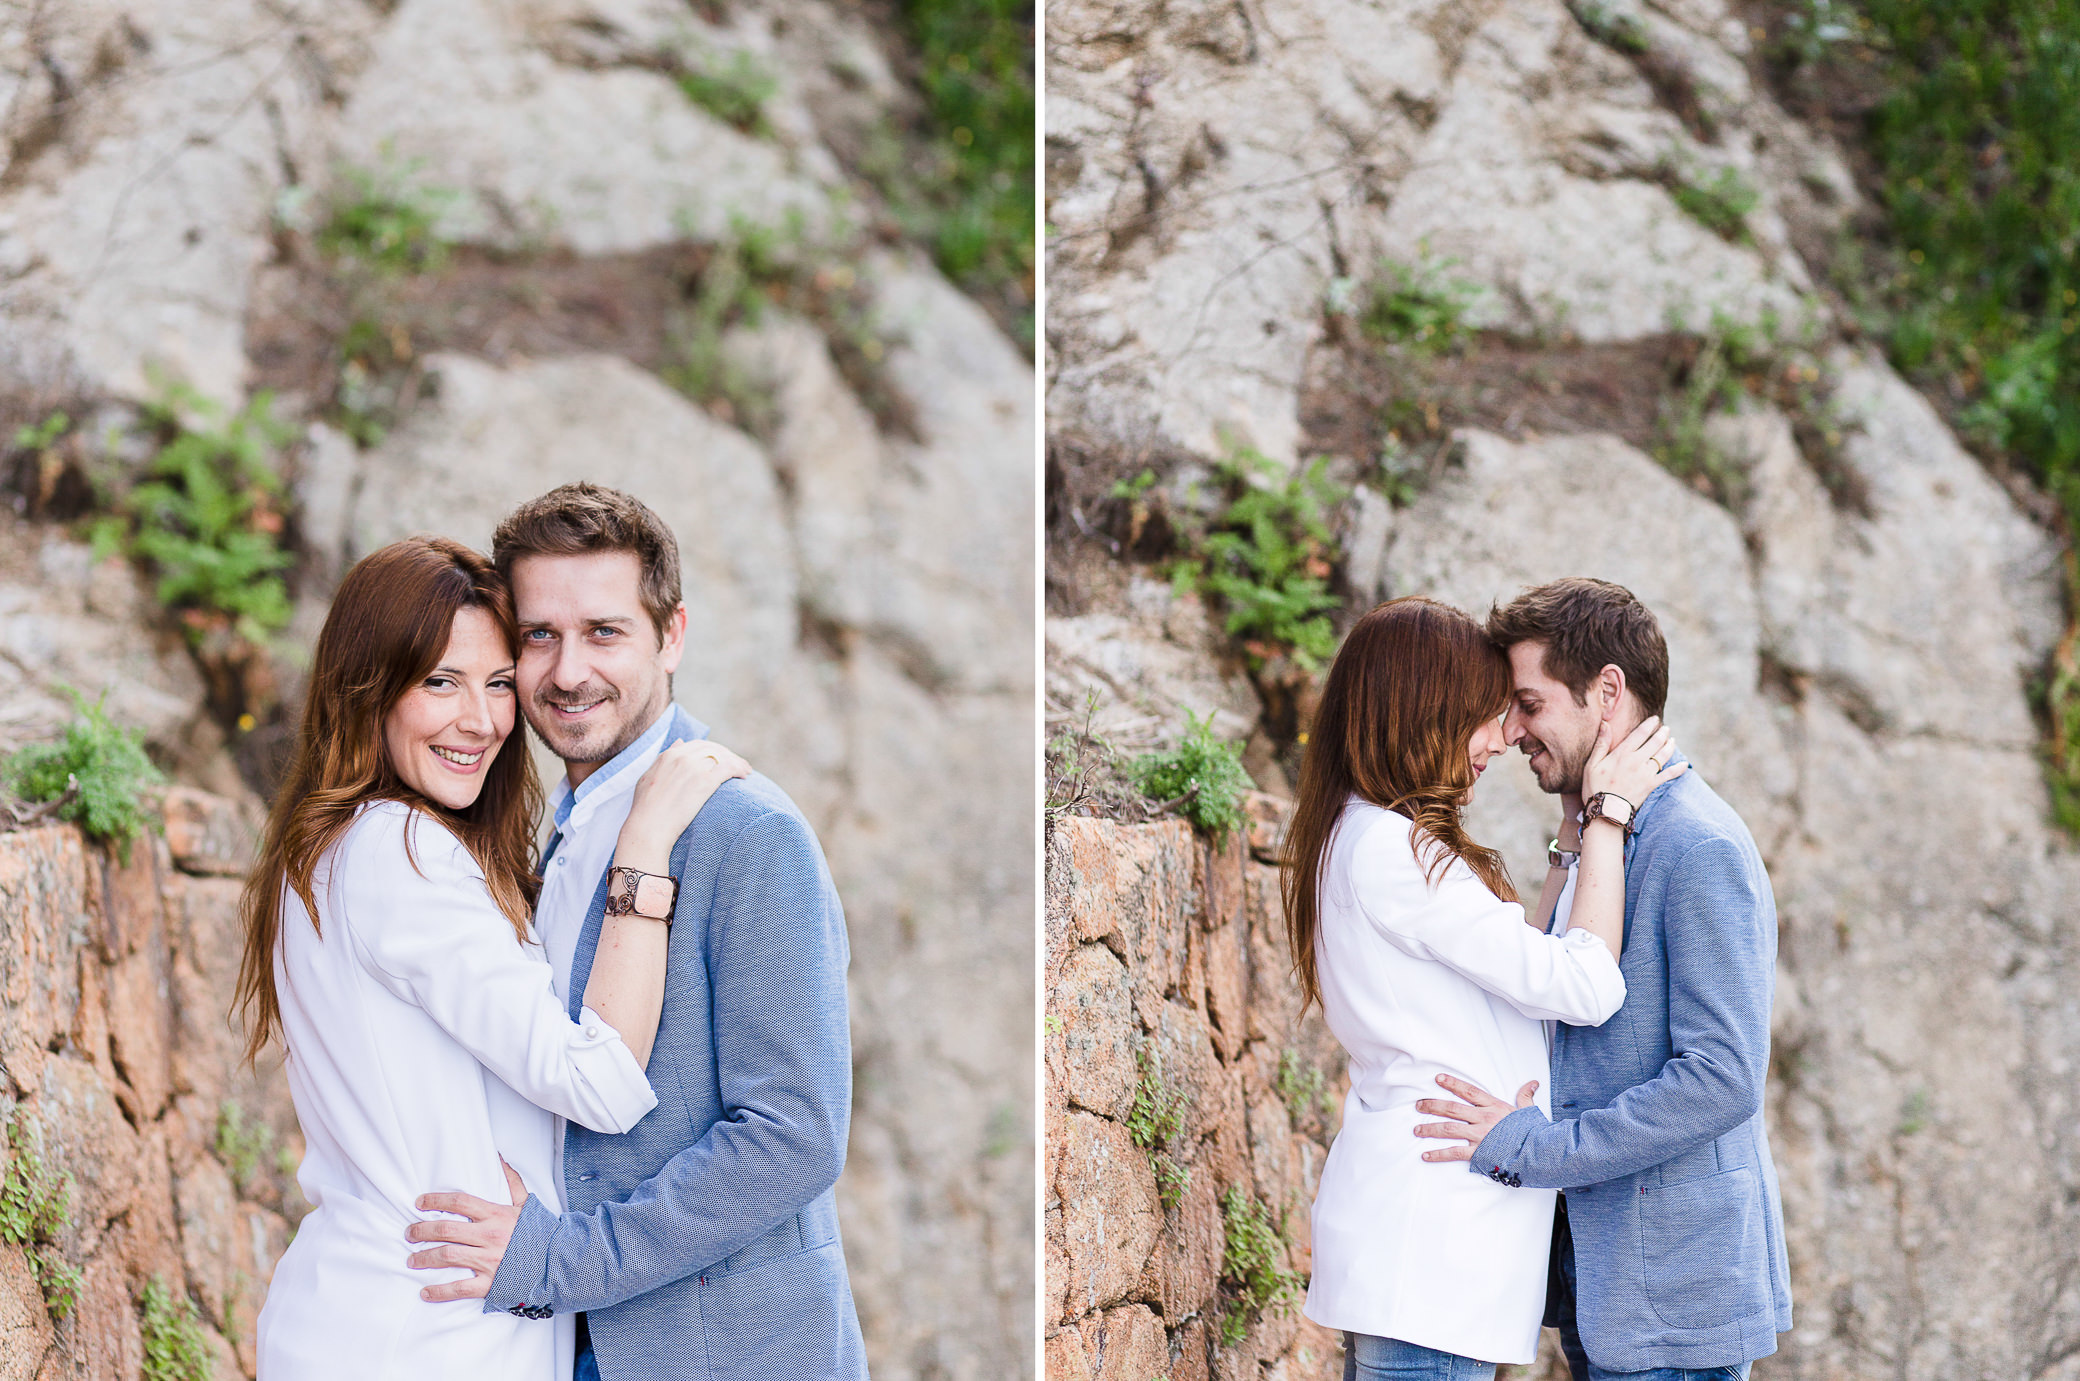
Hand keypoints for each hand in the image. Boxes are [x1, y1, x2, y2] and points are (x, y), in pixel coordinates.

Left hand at [408, 1159, 526, 1301]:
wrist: (559, 1261)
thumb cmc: (540, 1232)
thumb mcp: (526, 1203)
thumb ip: (510, 1181)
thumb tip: (497, 1157)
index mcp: (497, 1214)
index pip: (460, 1202)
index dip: (435, 1200)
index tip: (420, 1202)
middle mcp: (490, 1236)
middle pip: (446, 1229)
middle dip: (422, 1231)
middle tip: (410, 1233)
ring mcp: (489, 1260)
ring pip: (448, 1256)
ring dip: (425, 1258)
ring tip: (412, 1259)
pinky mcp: (490, 1283)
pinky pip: (459, 1288)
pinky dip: (439, 1291)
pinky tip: (425, 1291)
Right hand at [620, 740, 749, 855]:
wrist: (648, 828)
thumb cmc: (646, 809)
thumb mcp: (649, 777)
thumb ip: (663, 759)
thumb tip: (680, 742)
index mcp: (668, 755)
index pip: (698, 745)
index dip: (713, 750)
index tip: (722, 758)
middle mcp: (682, 757)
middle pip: (713, 748)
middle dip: (727, 754)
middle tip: (738, 764)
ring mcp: (693, 768)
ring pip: (723, 756)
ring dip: (737, 761)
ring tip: (746, 771)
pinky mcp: (704, 782)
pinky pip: (728, 768)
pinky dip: (739, 768)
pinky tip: (745, 775)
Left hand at [1413, 1073, 1537, 1162]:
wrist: (1540, 1152)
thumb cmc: (1535, 1132)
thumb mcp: (1529, 1111)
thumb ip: (1526, 1096)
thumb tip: (1533, 1082)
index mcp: (1494, 1107)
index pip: (1469, 1091)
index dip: (1453, 1083)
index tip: (1438, 1078)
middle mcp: (1483, 1119)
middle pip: (1452, 1108)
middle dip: (1433, 1105)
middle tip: (1418, 1105)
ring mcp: (1479, 1136)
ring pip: (1449, 1129)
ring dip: (1430, 1129)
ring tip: (1417, 1130)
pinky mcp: (1479, 1153)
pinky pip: (1454, 1152)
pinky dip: (1439, 1154)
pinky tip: (1426, 1155)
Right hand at [1579, 715, 1686, 814]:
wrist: (1606, 811)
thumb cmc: (1594, 787)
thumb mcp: (1592, 764)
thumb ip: (1601, 743)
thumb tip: (1605, 724)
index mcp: (1622, 754)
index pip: (1639, 734)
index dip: (1649, 725)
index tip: (1654, 719)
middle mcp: (1637, 761)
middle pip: (1655, 742)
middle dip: (1662, 733)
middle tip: (1665, 728)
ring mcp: (1646, 773)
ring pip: (1663, 755)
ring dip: (1669, 746)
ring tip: (1672, 740)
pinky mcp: (1651, 785)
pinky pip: (1669, 775)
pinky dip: (1678, 769)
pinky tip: (1685, 764)